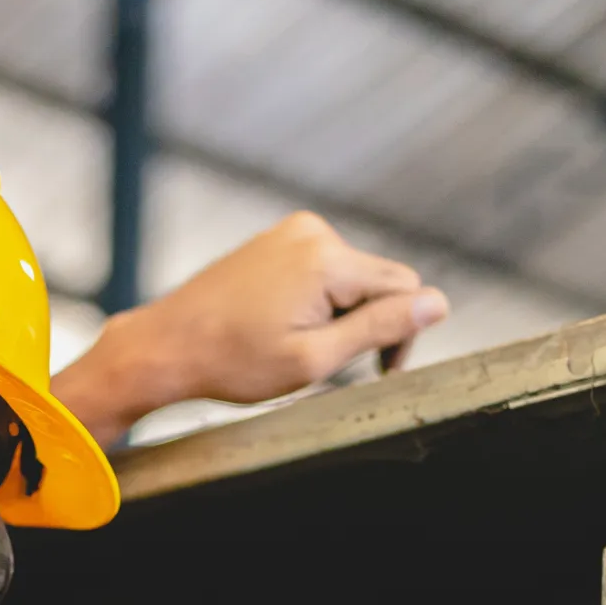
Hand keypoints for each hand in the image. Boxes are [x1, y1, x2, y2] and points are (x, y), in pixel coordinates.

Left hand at [52, 212, 449, 444]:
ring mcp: (292, 232)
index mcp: (327, 259)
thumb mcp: (315, 359)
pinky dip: (318, 303)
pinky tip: (284, 330)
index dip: (400, 335)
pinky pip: (323, 272)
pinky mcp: (277, 241)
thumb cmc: (232, 361)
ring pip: (351, 278)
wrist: (168, 346)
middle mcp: (314, 232)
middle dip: (369, 324)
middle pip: (380, 279)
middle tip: (330, 366)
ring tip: (298, 348)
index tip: (376, 372)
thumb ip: (380, 329)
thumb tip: (437, 304)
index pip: (404, 289)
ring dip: (341, 316)